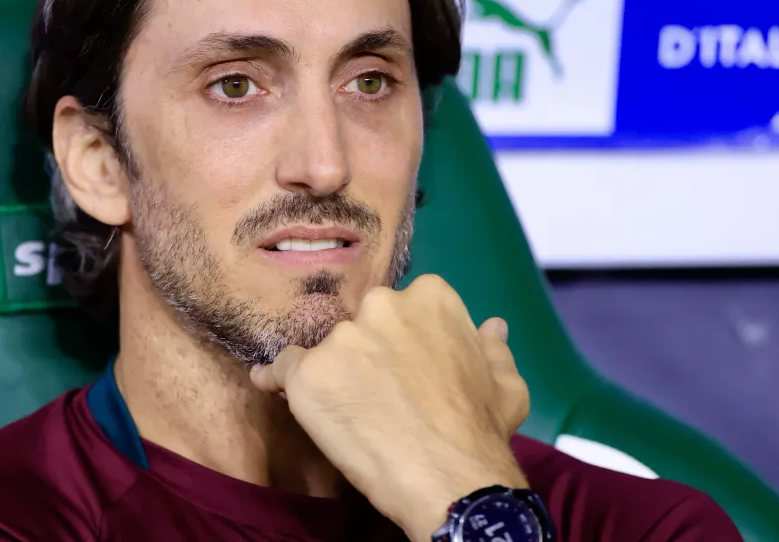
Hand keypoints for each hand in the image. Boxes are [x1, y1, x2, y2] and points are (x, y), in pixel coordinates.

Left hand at [249, 274, 530, 540]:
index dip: (400, 341)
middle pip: (360, 323)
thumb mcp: (506, 384)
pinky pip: (281, 370)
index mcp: (429, 297)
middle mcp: (382, 305)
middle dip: (364, 352)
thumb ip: (493, 348)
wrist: (450, 481)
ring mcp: (342, 338)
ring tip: (348, 414)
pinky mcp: (308, 374)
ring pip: (325, 351)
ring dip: (331, 375)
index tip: (406, 371)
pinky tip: (272, 389)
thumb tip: (492, 326)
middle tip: (377, 394)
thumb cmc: (481, 432)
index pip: (401, 308)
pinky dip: (276, 381)